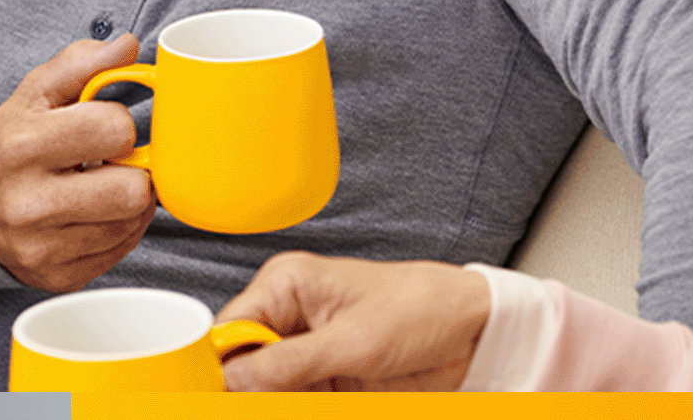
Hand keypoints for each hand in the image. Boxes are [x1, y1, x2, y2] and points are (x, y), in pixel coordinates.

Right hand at [0, 33, 155, 291]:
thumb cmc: (14, 142)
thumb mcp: (36, 93)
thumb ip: (83, 62)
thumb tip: (129, 46)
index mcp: (21, 146)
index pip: (116, 130)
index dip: (119, 125)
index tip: (103, 129)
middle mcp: (27, 204)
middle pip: (133, 190)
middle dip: (132, 170)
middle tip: (112, 164)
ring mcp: (40, 248)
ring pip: (133, 222)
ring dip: (128, 201)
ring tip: (100, 187)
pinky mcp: (57, 277)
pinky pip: (122, 250)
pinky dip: (118, 229)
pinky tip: (93, 214)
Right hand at [216, 252, 491, 390]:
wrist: (476, 332)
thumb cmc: (424, 309)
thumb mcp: (353, 341)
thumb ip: (288, 364)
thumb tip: (232, 381)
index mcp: (288, 285)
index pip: (227, 331)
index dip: (216, 369)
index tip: (217, 396)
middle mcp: (290, 316)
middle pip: (241, 368)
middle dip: (248, 394)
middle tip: (279, 399)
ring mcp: (306, 351)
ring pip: (265, 392)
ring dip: (276, 402)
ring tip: (314, 395)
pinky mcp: (325, 380)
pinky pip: (294, 402)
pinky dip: (296, 407)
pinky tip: (317, 402)